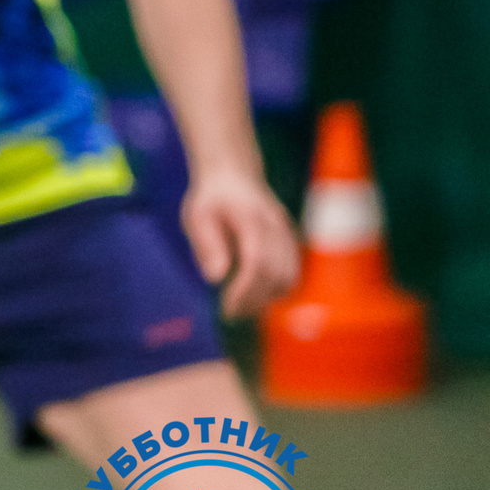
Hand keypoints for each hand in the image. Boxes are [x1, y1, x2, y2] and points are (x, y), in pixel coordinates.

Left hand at [181, 166, 299, 319]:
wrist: (235, 176)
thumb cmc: (212, 199)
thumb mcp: (197, 216)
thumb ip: (207, 244)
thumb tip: (215, 278)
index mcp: (252, 219)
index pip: (257, 261)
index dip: (245, 290)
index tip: (227, 308)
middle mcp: (276, 227)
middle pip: (277, 274)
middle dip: (255, 300)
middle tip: (231, 313)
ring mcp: (287, 234)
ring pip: (290, 277)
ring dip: (268, 298)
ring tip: (241, 307)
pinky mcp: (291, 242)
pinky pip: (292, 273)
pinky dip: (276, 289)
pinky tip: (254, 294)